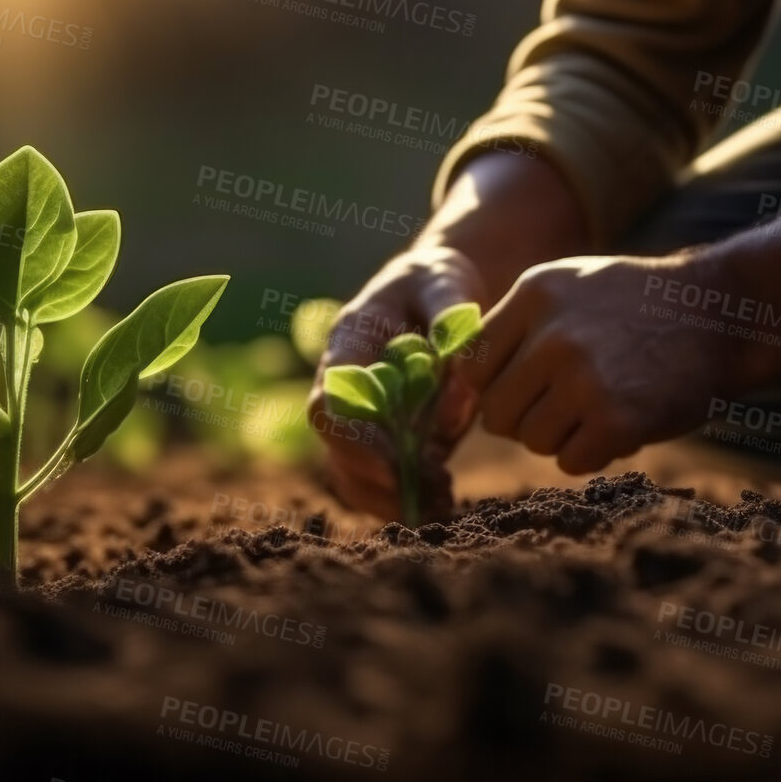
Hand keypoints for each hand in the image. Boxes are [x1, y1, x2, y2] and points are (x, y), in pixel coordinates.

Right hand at [307, 245, 486, 520]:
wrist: (440, 289)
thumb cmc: (440, 281)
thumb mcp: (449, 286)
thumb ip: (451, 335)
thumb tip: (448, 411)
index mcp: (348, 343)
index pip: (329, 402)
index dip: (354, 438)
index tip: (396, 462)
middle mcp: (343, 384)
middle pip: (335, 447)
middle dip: (379, 477)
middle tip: (435, 487)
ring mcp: (360, 414)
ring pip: (349, 473)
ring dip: (391, 497)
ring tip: (444, 500)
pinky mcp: (383, 436)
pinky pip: (374, 482)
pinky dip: (404, 500)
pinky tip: (444, 499)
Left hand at [466, 209, 780, 472]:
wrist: (724, 315)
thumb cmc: (640, 308)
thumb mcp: (571, 286)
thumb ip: (515, 325)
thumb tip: (458, 383)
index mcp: (533, 294)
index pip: (473, 367)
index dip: (497, 387)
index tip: (528, 390)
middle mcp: (551, 333)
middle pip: (496, 412)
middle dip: (527, 419)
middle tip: (569, 405)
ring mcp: (583, 376)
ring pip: (531, 440)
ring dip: (563, 436)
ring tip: (602, 406)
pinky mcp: (616, 417)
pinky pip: (571, 461)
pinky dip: (594, 454)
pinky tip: (621, 425)